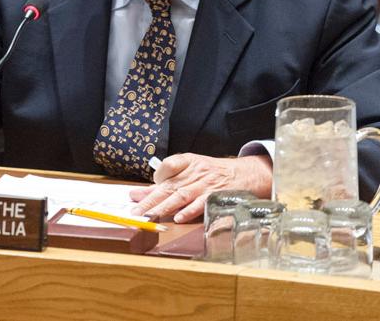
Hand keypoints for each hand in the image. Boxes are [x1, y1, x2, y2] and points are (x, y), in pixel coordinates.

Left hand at [129, 154, 271, 222]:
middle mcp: (195, 172)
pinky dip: (190, 211)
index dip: (157, 176)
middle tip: (135, 212)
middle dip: (150, 200)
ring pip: (181, 195)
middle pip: (169, 186)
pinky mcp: (216, 197)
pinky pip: (202, 204)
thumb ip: (166, 180)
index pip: (168, 166)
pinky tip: (179, 218)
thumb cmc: (213, 173)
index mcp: (188, 162)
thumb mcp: (191, 168)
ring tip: (150, 216)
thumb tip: (139, 193)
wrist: (244, 174)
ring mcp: (205, 185)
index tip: (144, 190)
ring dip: (165, 207)